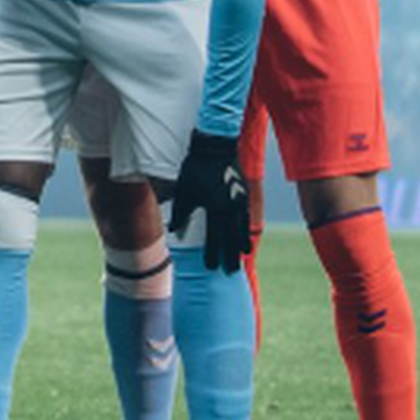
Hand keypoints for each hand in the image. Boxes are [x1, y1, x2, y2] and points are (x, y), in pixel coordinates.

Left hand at [169, 131, 251, 274]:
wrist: (216, 148)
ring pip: (241, 230)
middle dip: (230, 256)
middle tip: (230, 272)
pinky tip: (245, 240)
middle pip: (231, 238)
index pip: (214, 237)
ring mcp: (240, 202)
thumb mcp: (185, 190)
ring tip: (239, 261)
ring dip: (239, 247)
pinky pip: (246, 219)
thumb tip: (173, 230)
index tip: (211, 267)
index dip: (213, 253)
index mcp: (215, 207)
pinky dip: (245, 232)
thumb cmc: (196, 168)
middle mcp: (230, 208)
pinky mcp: (243, 196)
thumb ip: (181, 212)